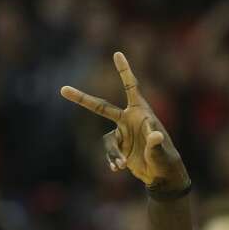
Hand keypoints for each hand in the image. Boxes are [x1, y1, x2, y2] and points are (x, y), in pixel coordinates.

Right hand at [61, 52, 188, 190]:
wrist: (162, 175)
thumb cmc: (165, 161)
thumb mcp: (161, 153)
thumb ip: (156, 144)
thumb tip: (156, 135)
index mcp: (141, 114)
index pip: (131, 88)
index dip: (124, 71)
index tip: (118, 54)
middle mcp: (129, 120)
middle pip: (101, 107)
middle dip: (82, 99)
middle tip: (63, 90)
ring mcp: (123, 132)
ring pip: (107, 140)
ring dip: (112, 153)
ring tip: (121, 165)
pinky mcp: (120, 145)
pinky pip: (109, 150)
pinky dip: (112, 159)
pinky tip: (118, 169)